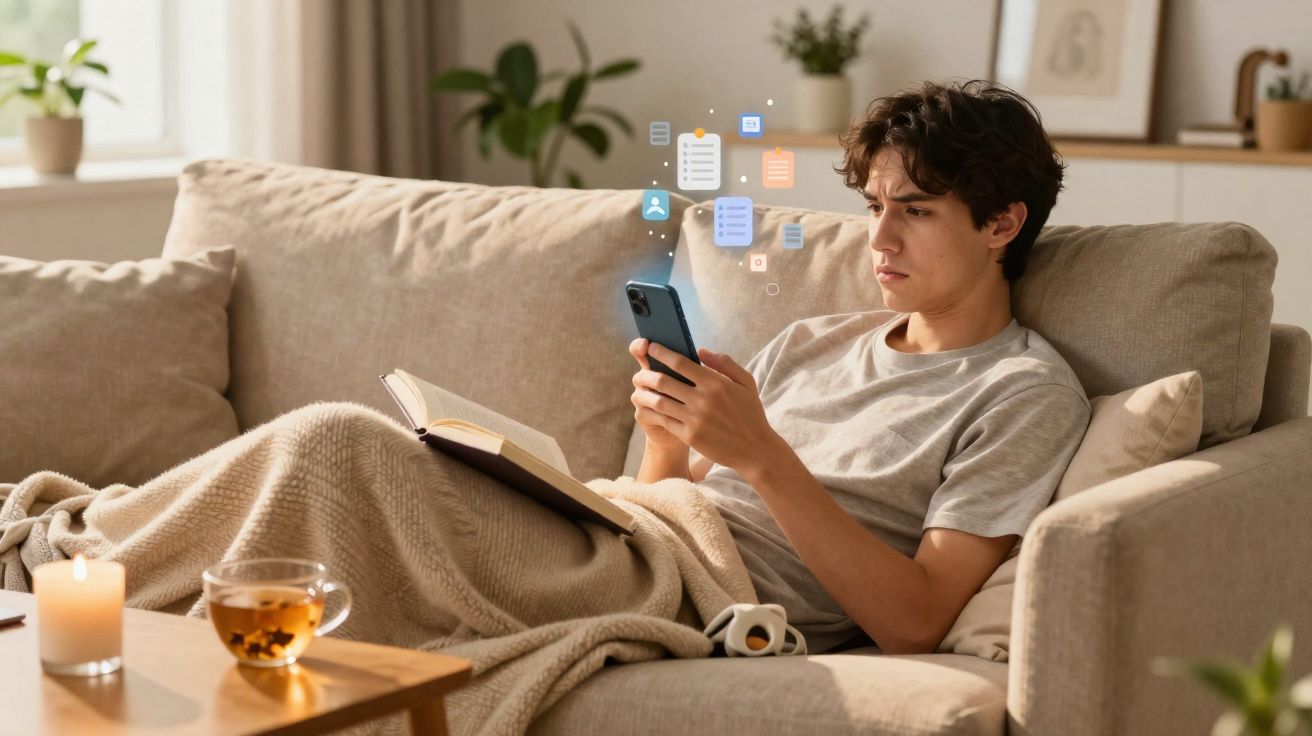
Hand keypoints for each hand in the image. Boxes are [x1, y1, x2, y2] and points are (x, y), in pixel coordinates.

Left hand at [630, 341, 784, 474]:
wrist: (755, 449)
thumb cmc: (750, 413)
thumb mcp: (746, 383)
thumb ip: (724, 363)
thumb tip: (700, 350)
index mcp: (716, 383)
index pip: (681, 363)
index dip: (662, 353)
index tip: (652, 347)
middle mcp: (703, 399)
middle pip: (664, 381)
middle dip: (647, 374)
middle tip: (640, 371)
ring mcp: (695, 419)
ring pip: (659, 401)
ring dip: (645, 393)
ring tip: (639, 389)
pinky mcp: (690, 436)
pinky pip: (664, 420)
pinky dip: (651, 413)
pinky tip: (646, 408)